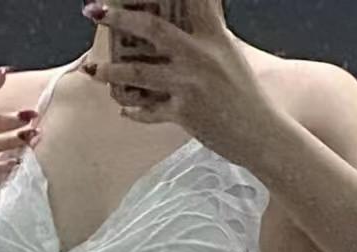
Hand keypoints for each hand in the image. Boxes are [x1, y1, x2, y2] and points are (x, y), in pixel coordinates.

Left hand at [81, 1, 275, 168]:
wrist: (261, 134)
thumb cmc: (245, 96)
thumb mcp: (229, 54)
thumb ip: (208, 32)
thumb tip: (192, 17)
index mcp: (213, 34)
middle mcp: (200, 54)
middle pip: (152, 28)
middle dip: (119, 17)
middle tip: (95, 11)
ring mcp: (190, 84)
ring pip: (140, 73)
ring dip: (113, 72)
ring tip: (96, 72)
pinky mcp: (185, 113)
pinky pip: (150, 110)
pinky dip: (135, 111)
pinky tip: (125, 109)